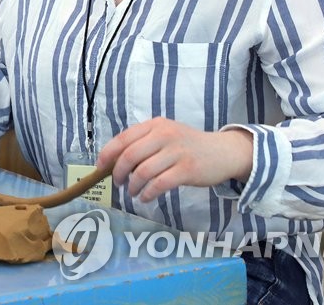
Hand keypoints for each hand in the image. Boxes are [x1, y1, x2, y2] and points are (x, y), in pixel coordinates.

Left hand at [95, 117, 253, 202]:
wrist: (223, 152)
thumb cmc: (188, 145)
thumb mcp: (165, 136)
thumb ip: (143, 143)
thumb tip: (114, 161)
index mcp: (155, 125)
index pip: (123, 138)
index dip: (107, 154)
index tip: (100, 167)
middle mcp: (164, 135)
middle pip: (129, 155)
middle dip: (118, 173)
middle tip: (118, 184)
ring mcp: (176, 152)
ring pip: (142, 172)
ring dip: (132, 186)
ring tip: (132, 192)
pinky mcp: (187, 170)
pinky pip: (159, 184)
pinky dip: (148, 193)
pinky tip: (145, 198)